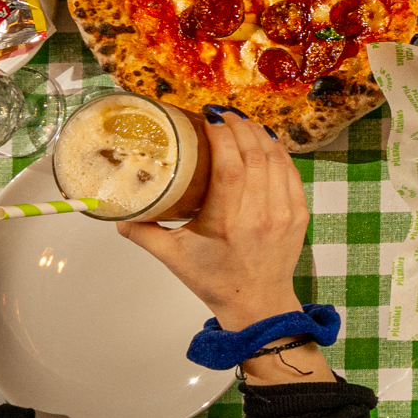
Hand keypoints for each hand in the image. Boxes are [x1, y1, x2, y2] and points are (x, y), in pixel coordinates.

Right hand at [118, 111, 306, 326]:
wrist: (258, 303)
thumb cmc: (214, 279)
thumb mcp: (172, 257)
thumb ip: (142, 231)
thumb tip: (116, 209)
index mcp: (228, 222)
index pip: (231, 166)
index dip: (223, 136)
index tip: (209, 120)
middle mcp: (261, 214)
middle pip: (256, 156)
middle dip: (240, 127)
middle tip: (222, 114)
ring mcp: (285, 213)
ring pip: (277, 160)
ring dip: (260, 135)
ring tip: (241, 122)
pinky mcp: (300, 214)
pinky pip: (291, 172)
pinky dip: (278, 152)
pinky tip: (265, 141)